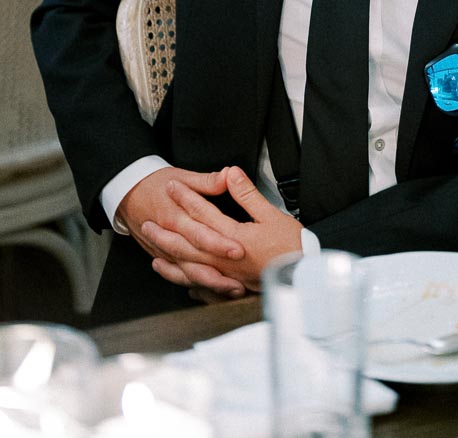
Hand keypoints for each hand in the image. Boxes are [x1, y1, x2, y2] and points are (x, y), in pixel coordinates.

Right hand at [119, 166, 247, 296]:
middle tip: (240, 281)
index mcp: (176, 216)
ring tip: (232, 291)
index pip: (200, 234)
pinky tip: (212, 293)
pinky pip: (179, 277)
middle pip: (195, 259)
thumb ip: (207, 181)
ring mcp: (165, 251)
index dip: (219, 244)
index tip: (239, 250)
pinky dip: (195, 286)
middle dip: (218, 272)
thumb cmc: (155, 184)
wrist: (127, 194)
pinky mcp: (163, 258)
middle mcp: (170, 237)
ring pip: (187, 273)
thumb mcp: (182, 176)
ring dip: (209, 284)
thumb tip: (228, 175)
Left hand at [143, 166, 302, 292]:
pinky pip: (203, 288)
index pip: (203, 213)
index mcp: (233, 237)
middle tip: (146, 221)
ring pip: (190, 268)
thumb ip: (247, 195)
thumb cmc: (291, 246)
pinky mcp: (232, 289)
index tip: (172, 186)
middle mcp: (224, 259)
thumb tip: (231, 173)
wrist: (304, 277)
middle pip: (188, 243)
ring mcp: (225, 277)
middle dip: (166, 231)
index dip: (186, 197)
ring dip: (170, 259)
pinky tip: (181, 281)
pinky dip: (189, 283)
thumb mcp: (271, 214)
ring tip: (154, 252)